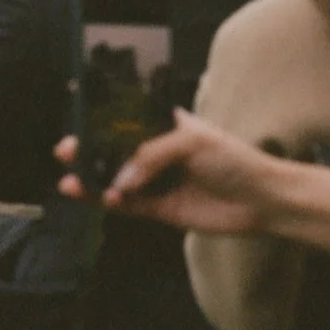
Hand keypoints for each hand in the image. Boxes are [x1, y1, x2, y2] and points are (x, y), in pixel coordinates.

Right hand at [53, 112, 276, 231]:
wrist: (265, 200)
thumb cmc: (233, 159)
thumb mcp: (190, 142)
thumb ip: (150, 156)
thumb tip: (120, 179)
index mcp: (162, 126)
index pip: (123, 120)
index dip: (97, 121)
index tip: (74, 122)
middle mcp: (154, 153)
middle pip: (112, 151)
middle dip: (86, 152)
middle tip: (64, 153)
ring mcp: (156, 182)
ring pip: (115, 180)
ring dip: (93, 181)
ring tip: (70, 182)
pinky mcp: (161, 209)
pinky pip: (129, 206)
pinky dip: (113, 203)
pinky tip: (102, 198)